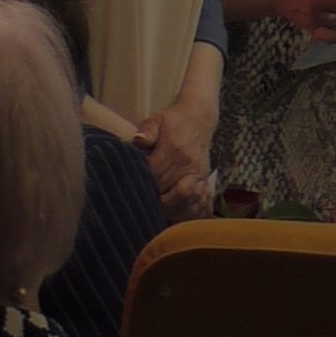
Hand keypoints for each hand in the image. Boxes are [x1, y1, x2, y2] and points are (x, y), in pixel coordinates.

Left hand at [133, 100, 215, 220]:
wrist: (198, 119)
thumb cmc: (172, 123)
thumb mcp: (156, 120)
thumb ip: (146, 129)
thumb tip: (138, 140)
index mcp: (174, 149)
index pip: (156, 174)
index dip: (143, 184)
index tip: (131, 190)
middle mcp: (190, 164)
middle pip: (173, 192)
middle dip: (156, 202)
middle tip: (140, 206)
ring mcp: (200, 174)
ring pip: (188, 200)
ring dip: (171, 210)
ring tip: (156, 212)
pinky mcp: (205, 181)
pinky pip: (200, 202)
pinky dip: (188, 212)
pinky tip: (175, 216)